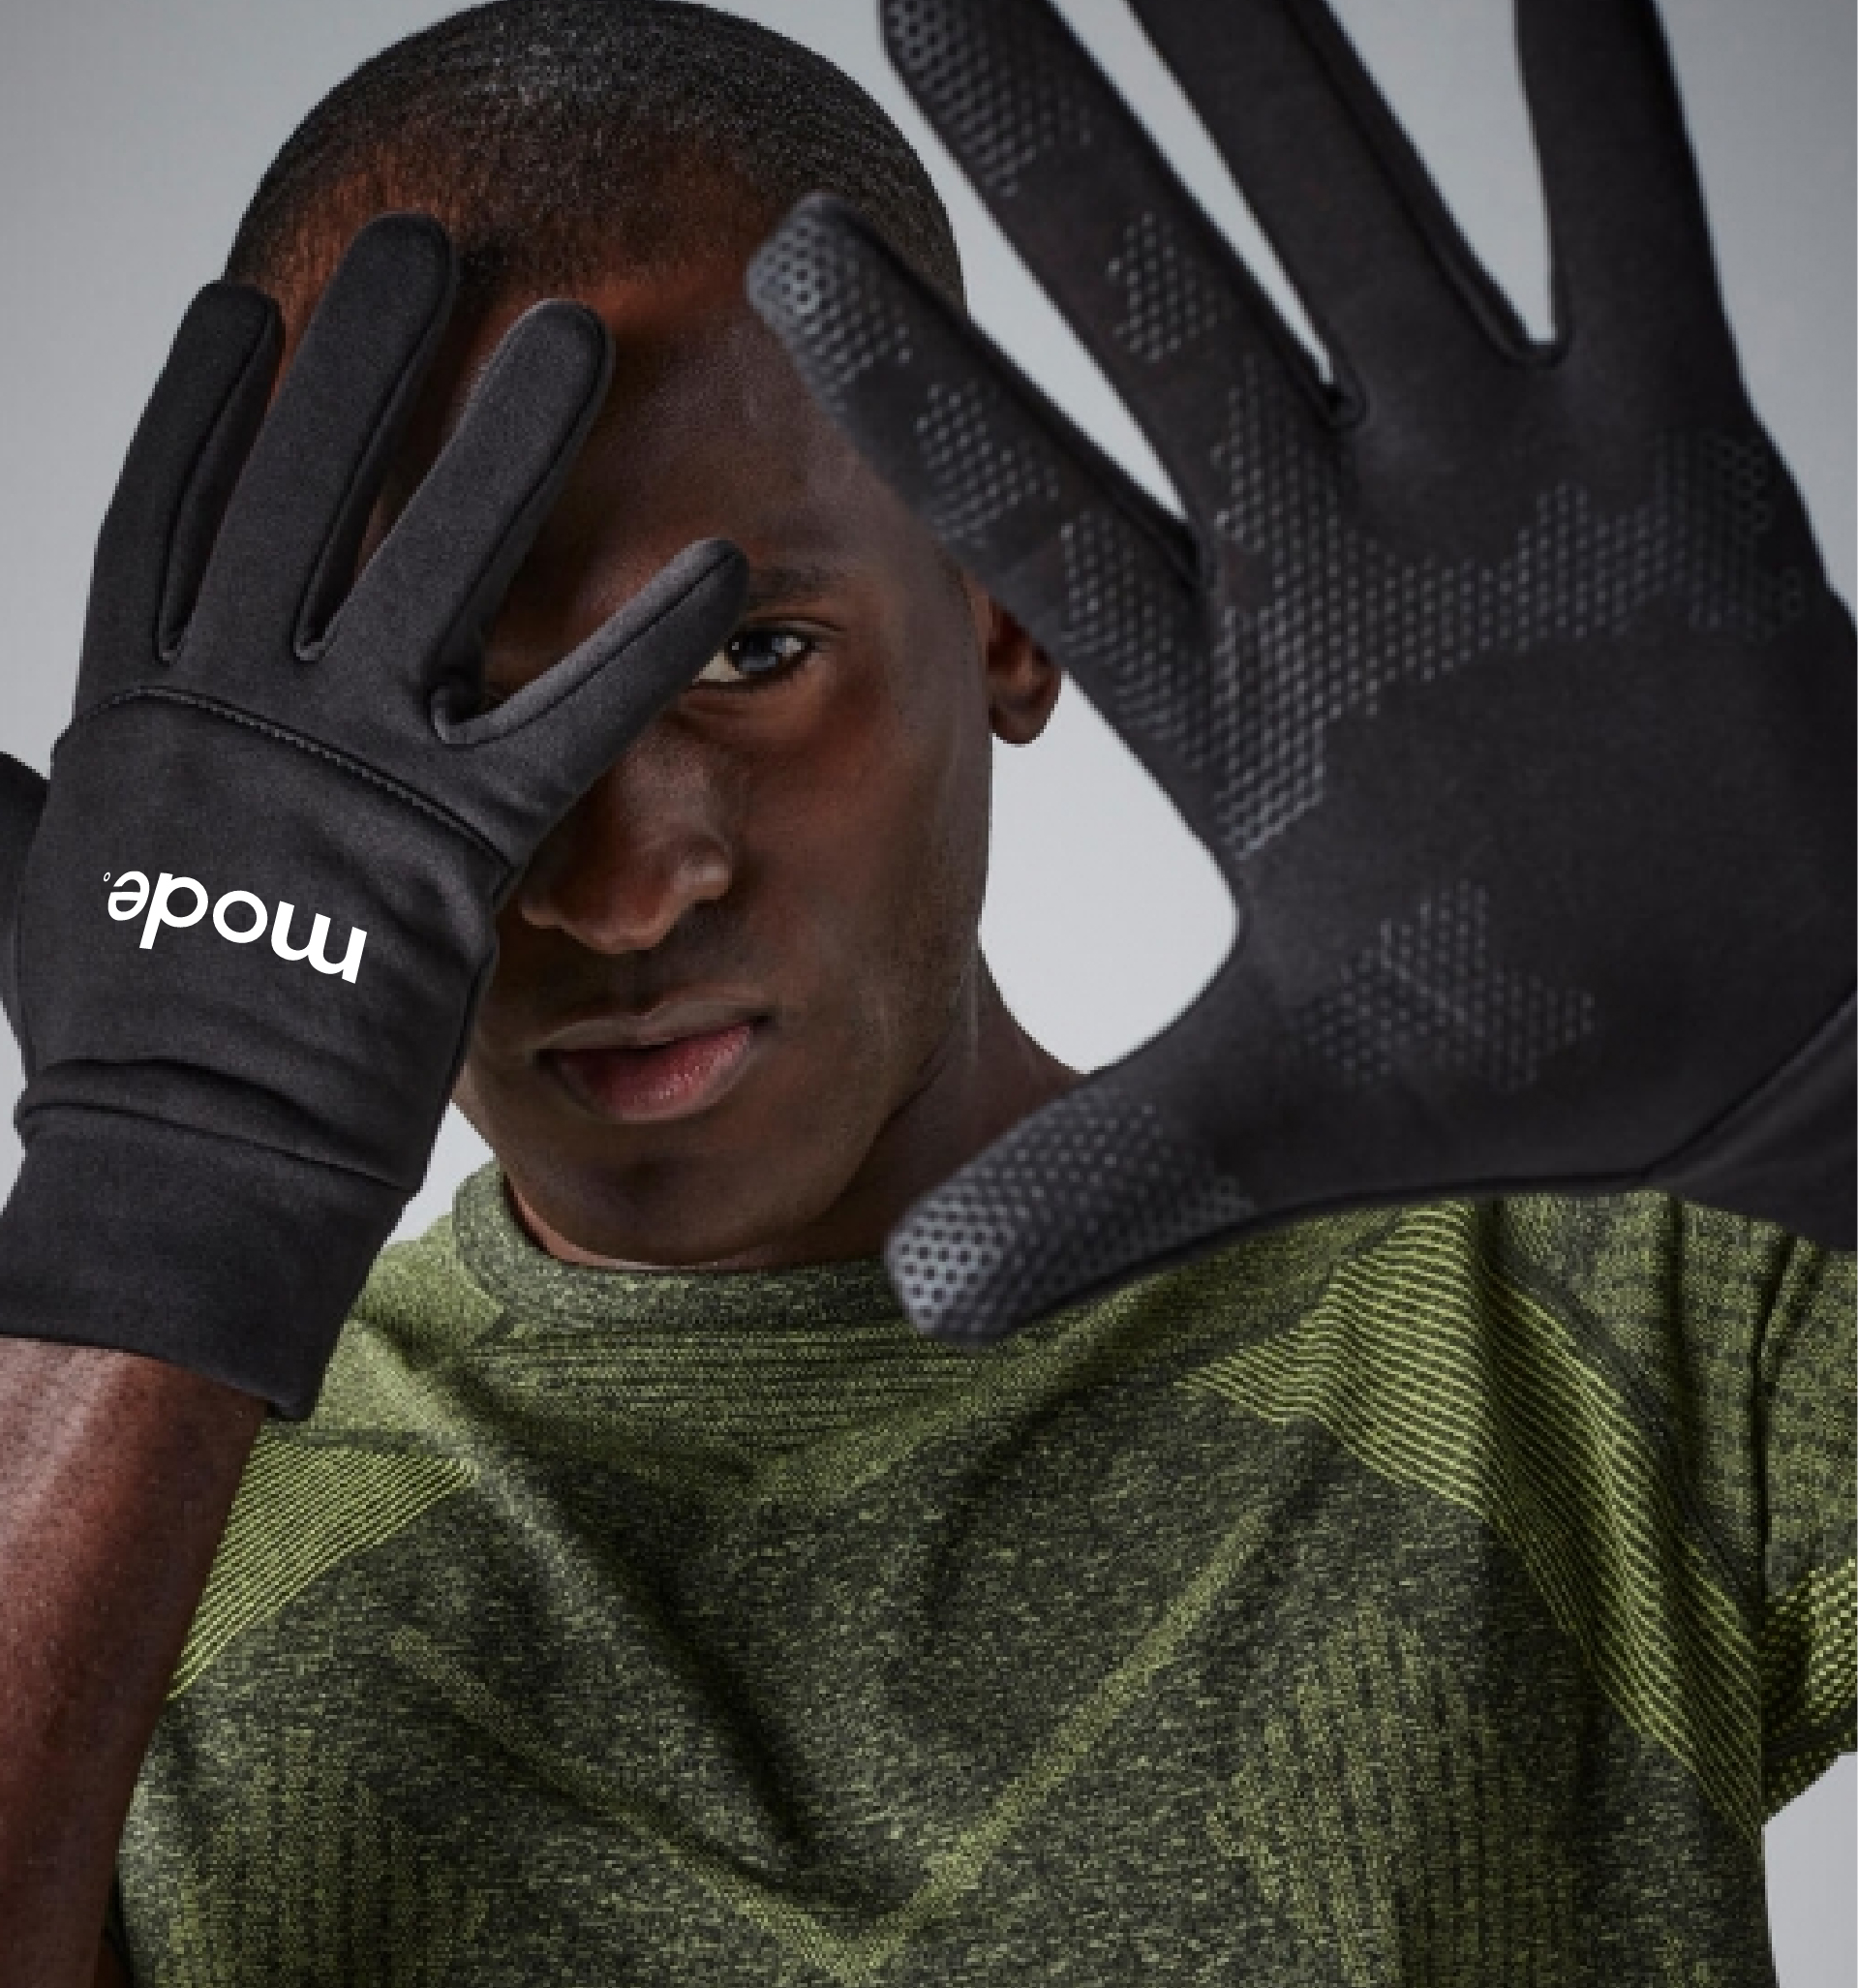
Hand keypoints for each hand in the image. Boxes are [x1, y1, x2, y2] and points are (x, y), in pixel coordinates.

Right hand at [0, 215, 745, 1411]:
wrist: (184, 1176)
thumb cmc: (113, 1054)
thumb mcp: (39, 908)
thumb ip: (6, 815)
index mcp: (134, 713)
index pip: (165, 517)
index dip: (208, 411)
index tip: (248, 311)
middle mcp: (235, 712)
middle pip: (303, 494)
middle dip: (364, 363)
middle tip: (425, 251)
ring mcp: (343, 772)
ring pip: (435, 569)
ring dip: (509, 445)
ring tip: (573, 334)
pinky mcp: (451, 850)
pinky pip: (566, 723)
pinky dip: (645, 645)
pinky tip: (721, 567)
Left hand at [749, 0, 1854, 1337]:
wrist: (1754, 1030)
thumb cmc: (1527, 1056)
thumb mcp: (1280, 1127)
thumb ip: (1099, 1181)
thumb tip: (917, 1300)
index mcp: (1228, 686)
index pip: (1037, 506)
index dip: (919, 390)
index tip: (797, 259)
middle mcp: (1338, 551)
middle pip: (1167, 313)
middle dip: (1057, 155)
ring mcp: (1501, 490)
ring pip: (1360, 235)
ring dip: (1265, 74)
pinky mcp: (1677, 464)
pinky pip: (1628, 238)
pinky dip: (1588, 94)